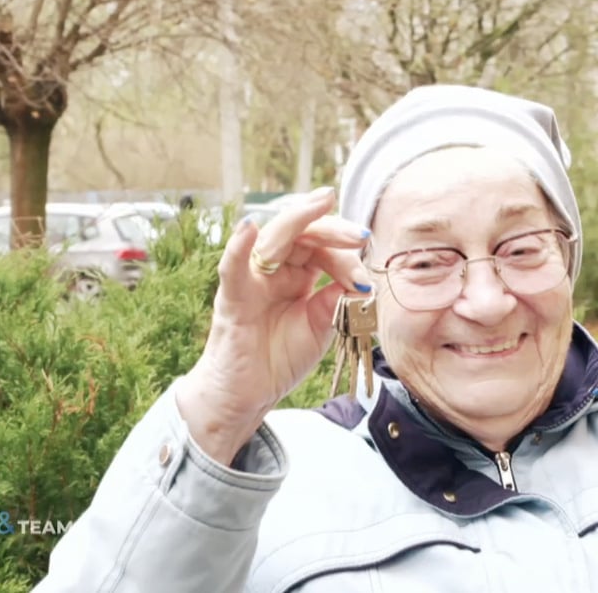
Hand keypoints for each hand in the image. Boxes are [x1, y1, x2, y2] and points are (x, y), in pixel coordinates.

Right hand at [175, 187, 371, 463]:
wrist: (248, 395)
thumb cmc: (280, 358)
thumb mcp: (320, 328)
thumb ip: (335, 302)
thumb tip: (358, 280)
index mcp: (297, 273)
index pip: (324, 250)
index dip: (347, 259)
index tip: (365, 284)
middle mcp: (274, 269)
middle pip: (302, 234)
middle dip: (333, 229)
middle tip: (360, 235)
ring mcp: (252, 279)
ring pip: (273, 238)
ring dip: (299, 220)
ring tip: (321, 203)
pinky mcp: (233, 298)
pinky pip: (232, 268)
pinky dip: (238, 247)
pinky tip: (249, 227)